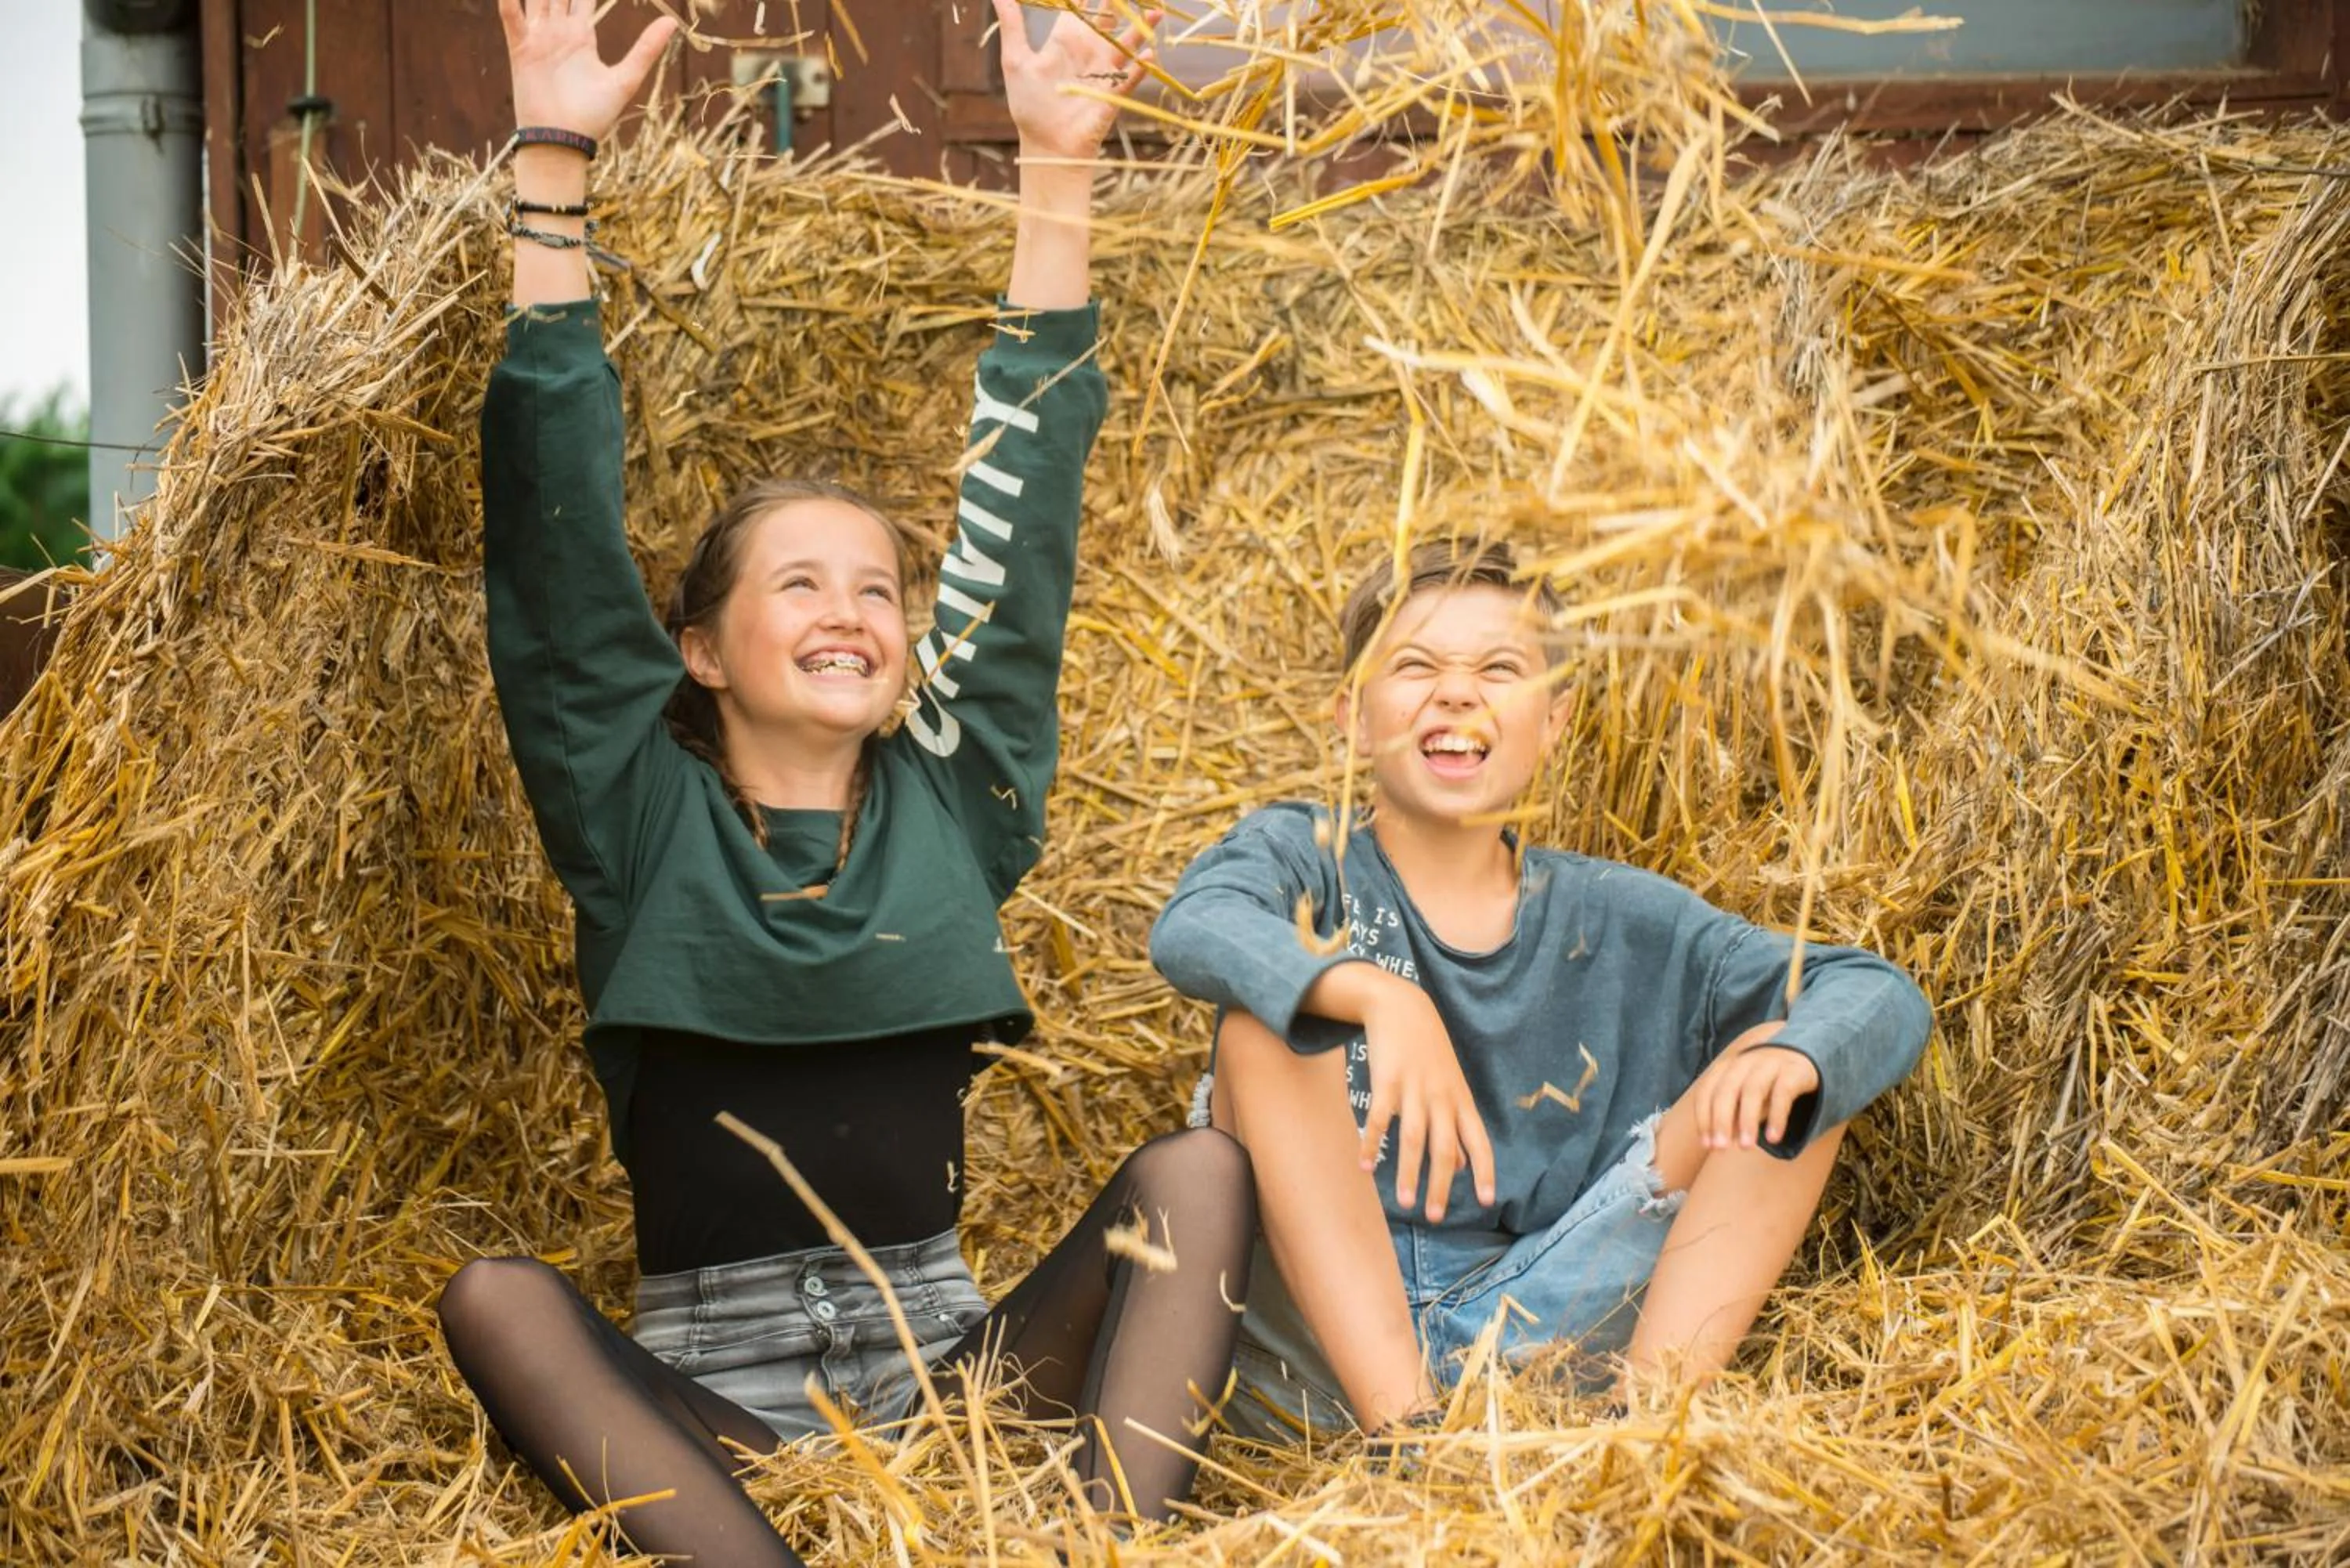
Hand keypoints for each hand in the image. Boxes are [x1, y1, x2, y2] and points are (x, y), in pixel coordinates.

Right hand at [499, 0, 678, 143]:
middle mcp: (558, 32)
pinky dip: (510, 3)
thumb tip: (672, 23)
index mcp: (582, 36)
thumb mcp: (626, 79)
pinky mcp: (521, 50)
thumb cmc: (594, 116)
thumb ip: (646, 49)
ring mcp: (538, 39)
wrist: (564, 140)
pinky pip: (513, 18)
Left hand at [994, 0, 1155, 161]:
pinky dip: (1140, 68)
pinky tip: (1149, 55)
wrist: (1047, 143)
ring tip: (1156, 13)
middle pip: (1111, 17)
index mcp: (1067, 38)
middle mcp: (1090, 49)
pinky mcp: (1114, 93)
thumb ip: (1012, 24)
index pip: (1082, 5)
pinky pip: (1130, 77)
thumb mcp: (1016, 60)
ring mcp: (1105, 70)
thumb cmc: (1029, 104)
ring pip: (1128, 42)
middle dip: (1119, 2)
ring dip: (1142, 28)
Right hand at [1358, 982, 1495, 1222]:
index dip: (1484, 1170)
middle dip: (1440, 1184)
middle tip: (1434, 1217)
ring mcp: (1414, 1088)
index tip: (1486, 1200)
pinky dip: (1372, 1143)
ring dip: (1409, 1173)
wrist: (1402, 1006)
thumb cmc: (1429, 1052)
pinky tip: (1364, 1166)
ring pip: (1414, 1137)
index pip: (1479, 1141)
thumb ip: (1457, 1127)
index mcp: (1460, 1100)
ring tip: (1406, 1203)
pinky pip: (1380, 1117)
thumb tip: (1461, 1168)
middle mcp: (1441, 1097)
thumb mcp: (1450, 1086)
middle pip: (1445, 1147)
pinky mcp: (1387, 1079)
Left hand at [1690, 1024, 1819, 1150]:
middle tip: (1720, 1148)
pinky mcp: (1793, 1070)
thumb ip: (1731, 1118)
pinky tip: (1773, 1138)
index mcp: (1726, 1068)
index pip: (1707, 1091)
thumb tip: (1718, 1144)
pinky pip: (1783, 1093)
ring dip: (1747, 1120)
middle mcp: (1744, 1062)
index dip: (1703, 1118)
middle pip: (1726, 1090)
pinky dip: (1777, 1117)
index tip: (1706, 1145)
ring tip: (1745, 1147)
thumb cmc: (1764, 1084)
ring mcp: (1769, 1063)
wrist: (1801, 1058)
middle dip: (1720, 1120)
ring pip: (1753, 1090)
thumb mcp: (1744, 1100)